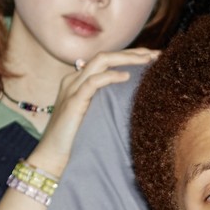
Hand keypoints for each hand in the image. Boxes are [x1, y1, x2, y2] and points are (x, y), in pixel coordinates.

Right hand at [28, 48, 159, 174]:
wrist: (53, 157)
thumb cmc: (75, 140)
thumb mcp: (94, 116)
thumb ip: (105, 102)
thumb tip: (130, 99)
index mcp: (79, 80)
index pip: (106, 60)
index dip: (129, 56)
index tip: (153, 58)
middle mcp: (74, 79)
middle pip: (106, 56)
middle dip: (133, 53)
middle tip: (156, 54)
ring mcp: (72, 88)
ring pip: (100, 62)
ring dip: (126, 58)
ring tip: (147, 60)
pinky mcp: (73, 101)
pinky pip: (93, 82)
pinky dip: (111, 77)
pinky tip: (127, 77)